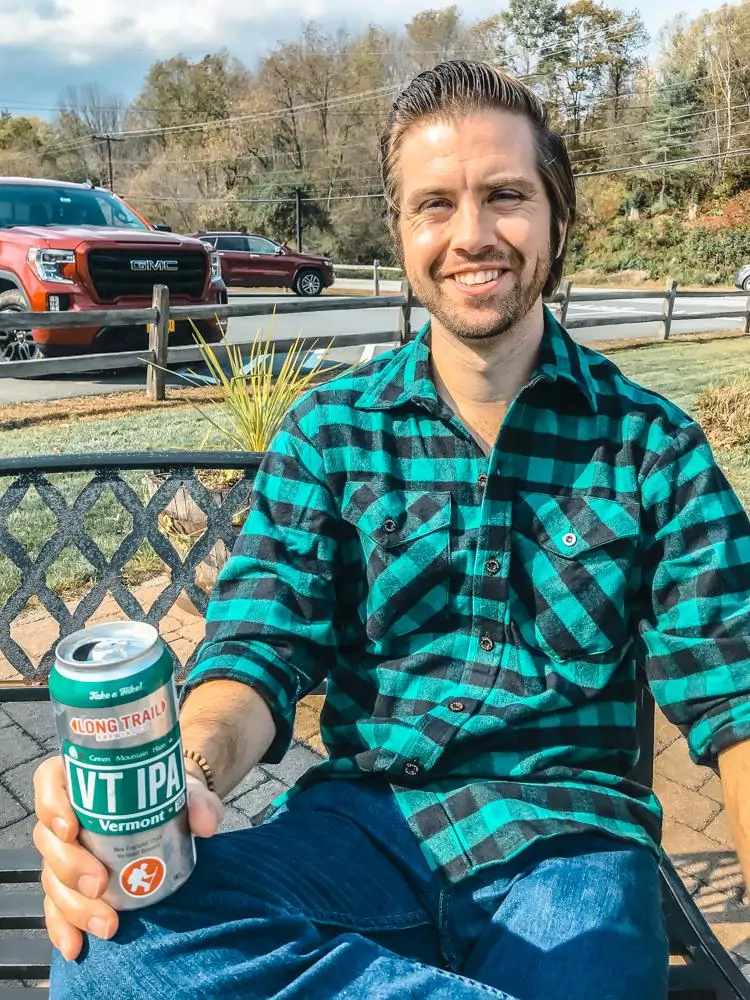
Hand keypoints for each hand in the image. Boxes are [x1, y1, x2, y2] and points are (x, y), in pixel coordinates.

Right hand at [33, 755, 223, 960]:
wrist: (170, 817)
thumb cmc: (167, 795)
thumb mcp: (186, 792)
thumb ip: (200, 802)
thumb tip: (206, 824)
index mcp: (80, 779)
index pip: (50, 781)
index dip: (51, 805)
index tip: (71, 828)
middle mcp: (65, 815)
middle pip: (50, 840)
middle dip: (70, 867)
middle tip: (100, 883)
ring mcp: (64, 853)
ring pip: (52, 878)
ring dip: (74, 905)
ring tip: (107, 924)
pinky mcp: (70, 885)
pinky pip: (57, 907)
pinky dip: (64, 928)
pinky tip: (76, 946)